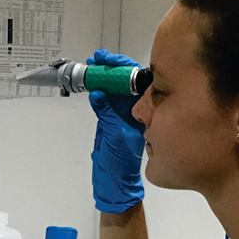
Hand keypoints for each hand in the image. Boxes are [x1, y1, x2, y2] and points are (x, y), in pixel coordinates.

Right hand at [87, 48, 145, 213]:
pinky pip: (107, 99)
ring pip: (116, 88)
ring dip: (105, 76)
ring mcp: (123, 113)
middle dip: (112, 68)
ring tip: (93, 65)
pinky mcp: (111, 118)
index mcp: (145, 112)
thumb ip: (107, 113)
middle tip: (98, 59)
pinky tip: (93, 81)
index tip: (109, 61)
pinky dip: (100, 88)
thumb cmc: (120, 162)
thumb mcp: (115, 134)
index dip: (123, 68)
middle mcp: (135, 110)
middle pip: (126, 82)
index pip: (137, 83)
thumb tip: (99, 93)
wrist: (113, 179)